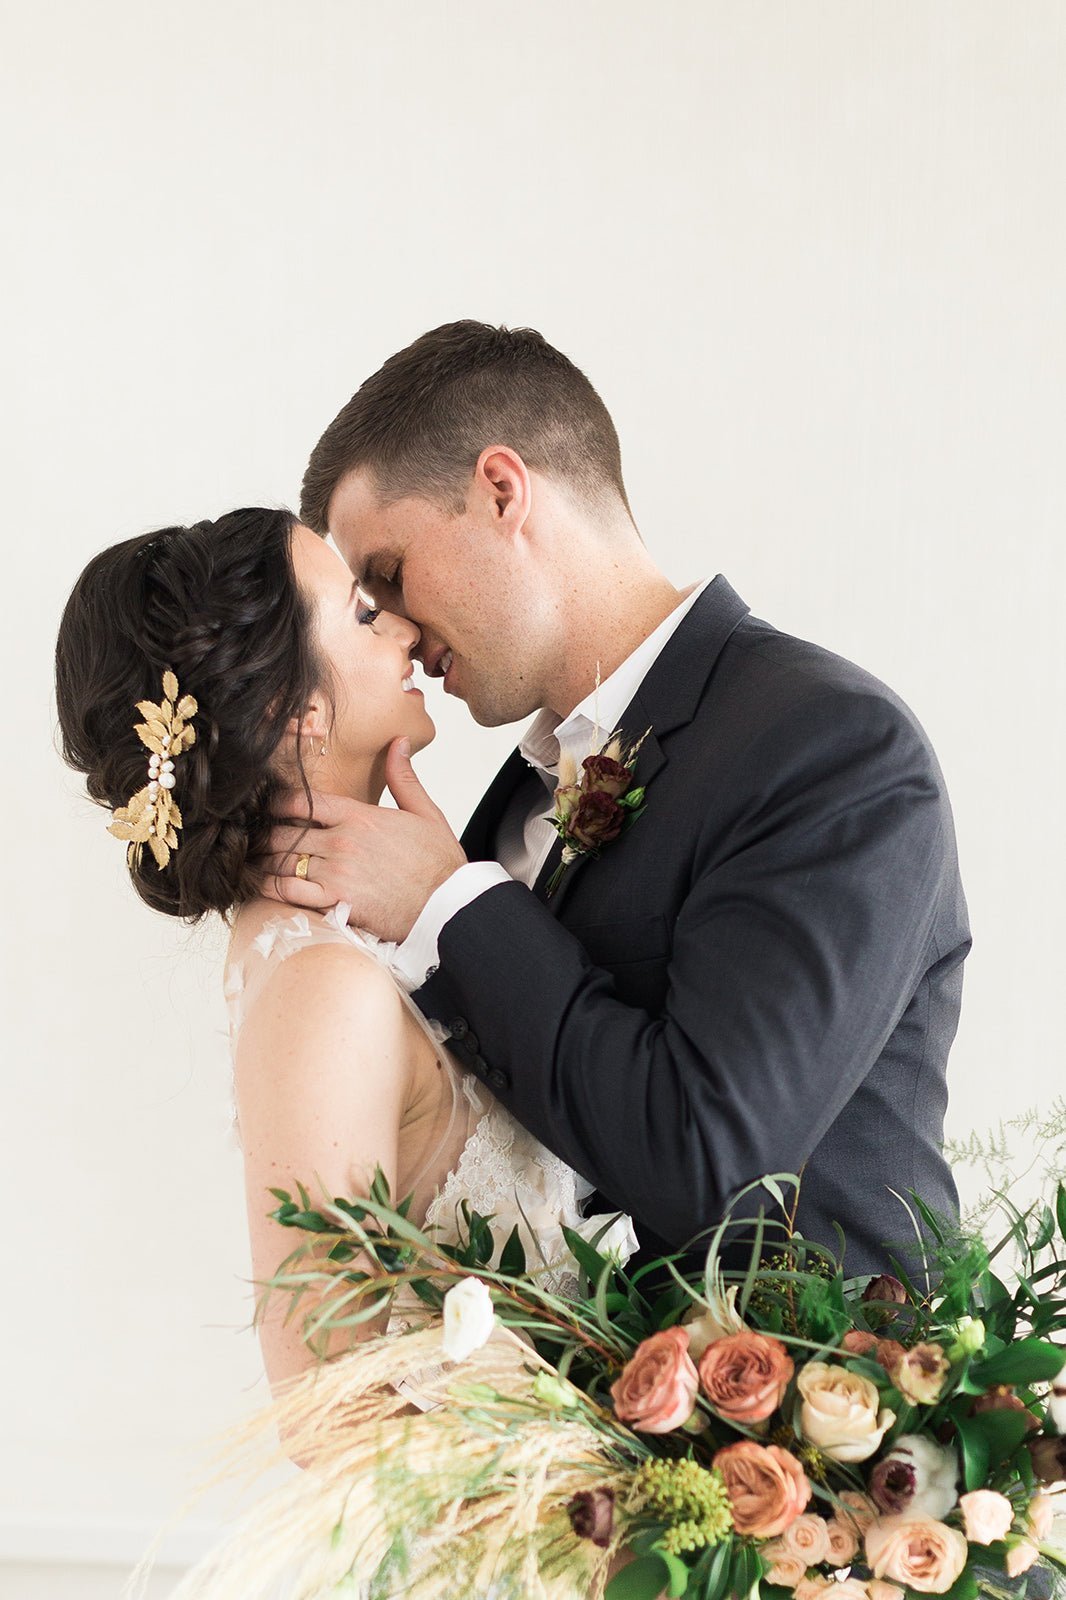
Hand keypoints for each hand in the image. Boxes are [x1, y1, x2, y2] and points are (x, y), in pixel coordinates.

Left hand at [261, 737, 466, 940]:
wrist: (448, 905)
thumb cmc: (439, 863)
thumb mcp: (426, 812)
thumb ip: (404, 777)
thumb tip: (398, 742)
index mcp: (360, 816)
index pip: (304, 800)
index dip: (279, 802)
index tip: (270, 807)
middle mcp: (342, 840)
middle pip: (285, 831)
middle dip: (267, 835)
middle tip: (257, 839)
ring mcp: (336, 871)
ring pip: (281, 860)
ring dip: (265, 860)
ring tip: (256, 861)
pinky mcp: (334, 900)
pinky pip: (287, 890)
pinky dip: (269, 887)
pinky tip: (263, 885)